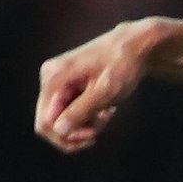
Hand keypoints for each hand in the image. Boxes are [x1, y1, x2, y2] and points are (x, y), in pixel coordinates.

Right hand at [35, 19, 165, 152]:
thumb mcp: (106, 90)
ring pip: (62, 119)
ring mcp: (57, 82)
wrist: (136, 45)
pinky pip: (69, 110)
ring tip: (107, 114)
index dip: (68, 136)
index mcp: (54, 78)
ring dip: (84, 124)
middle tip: (102, 125)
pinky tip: (104, 110)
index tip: (93, 135)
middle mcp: (50, 79)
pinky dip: (86, 116)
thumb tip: (58, 130)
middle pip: (51, 123)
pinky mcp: (67, 85)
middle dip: (77, 131)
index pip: (46, 122)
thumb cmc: (124, 63)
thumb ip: (82, 110)